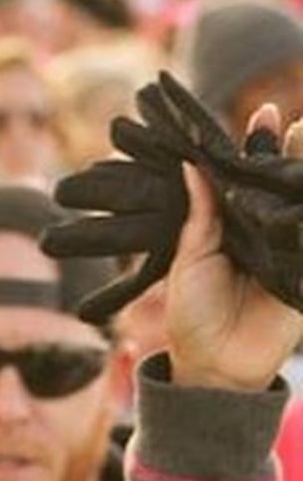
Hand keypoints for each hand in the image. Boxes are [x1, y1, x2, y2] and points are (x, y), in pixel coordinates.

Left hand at [164, 106, 302, 390]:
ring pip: (302, 204)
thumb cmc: (193, 317)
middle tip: (296, 118)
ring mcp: (287, 250)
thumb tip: (194, 165)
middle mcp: (260, 232)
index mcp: (230, 225)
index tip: (264, 112)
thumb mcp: (189, 262)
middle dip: (290, 149)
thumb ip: (198, 216)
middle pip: (280, 183)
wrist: (215, 368)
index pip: (246, 176)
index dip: (256, 145)